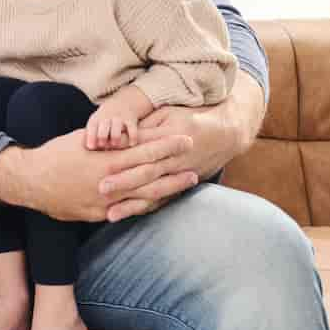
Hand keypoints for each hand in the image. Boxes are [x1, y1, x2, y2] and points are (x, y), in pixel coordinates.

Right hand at [0, 130, 196, 222]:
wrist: (31, 180)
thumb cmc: (56, 154)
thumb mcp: (82, 139)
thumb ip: (107, 141)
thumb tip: (127, 134)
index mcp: (106, 159)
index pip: (144, 151)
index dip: (167, 146)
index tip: (186, 139)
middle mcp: (110, 180)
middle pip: (150, 176)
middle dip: (175, 169)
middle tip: (196, 164)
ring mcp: (106, 200)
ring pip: (144, 196)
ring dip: (168, 189)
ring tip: (186, 181)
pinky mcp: (99, 213)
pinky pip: (128, 210)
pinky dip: (146, 206)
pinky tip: (160, 202)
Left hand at [85, 99, 142, 150]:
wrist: (122, 103)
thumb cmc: (105, 120)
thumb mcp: (96, 122)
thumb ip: (91, 135)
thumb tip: (89, 151)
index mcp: (97, 119)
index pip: (92, 126)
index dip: (91, 136)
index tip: (91, 147)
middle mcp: (107, 117)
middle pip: (104, 126)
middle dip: (102, 136)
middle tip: (102, 145)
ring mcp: (119, 118)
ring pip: (117, 127)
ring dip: (116, 136)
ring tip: (115, 145)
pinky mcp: (131, 119)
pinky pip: (132, 129)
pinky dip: (133, 137)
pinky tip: (131, 144)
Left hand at [99, 77, 263, 219]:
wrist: (227, 133)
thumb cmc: (191, 118)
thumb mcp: (168, 114)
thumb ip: (145, 126)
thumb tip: (118, 135)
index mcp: (171, 138)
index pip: (144, 149)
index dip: (124, 156)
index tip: (102, 162)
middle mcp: (176, 159)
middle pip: (147, 173)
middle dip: (124, 182)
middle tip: (101, 189)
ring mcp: (181, 175)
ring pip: (154, 192)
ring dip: (133, 204)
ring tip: (111, 215)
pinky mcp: (183, 185)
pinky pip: (164, 200)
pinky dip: (147, 208)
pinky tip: (130, 216)